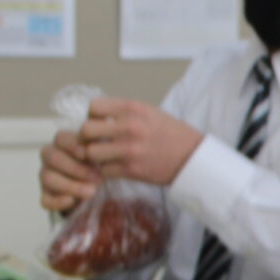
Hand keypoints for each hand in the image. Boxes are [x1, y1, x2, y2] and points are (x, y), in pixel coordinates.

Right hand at [38, 129, 101, 212]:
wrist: (99, 187)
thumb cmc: (101, 166)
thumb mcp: (104, 155)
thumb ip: (100, 148)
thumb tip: (104, 141)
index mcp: (64, 143)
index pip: (61, 138)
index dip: (73, 145)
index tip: (87, 154)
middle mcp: (51, 157)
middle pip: (53, 157)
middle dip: (76, 169)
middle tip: (98, 178)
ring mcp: (47, 176)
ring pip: (48, 178)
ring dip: (70, 186)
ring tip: (92, 192)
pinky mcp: (47, 196)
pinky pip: (46, 199)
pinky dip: (57, 201)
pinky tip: (71, 201)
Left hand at [79, 98, 203, 186]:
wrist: (193, 158)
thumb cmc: (171, 134)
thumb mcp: (149, 112)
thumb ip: (123, 112)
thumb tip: (96, 117)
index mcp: (133, 109)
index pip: (93, 107)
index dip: (92, 117)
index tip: (99, 124)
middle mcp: (130, 127)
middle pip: (86, 130)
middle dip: (87, 138)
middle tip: (95, 143)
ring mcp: (130, 149)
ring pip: (91, 153)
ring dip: (94, 157)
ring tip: (103, 158)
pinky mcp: (132, 169)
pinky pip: (104, 171)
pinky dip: (106, 172)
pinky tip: (114, 169)